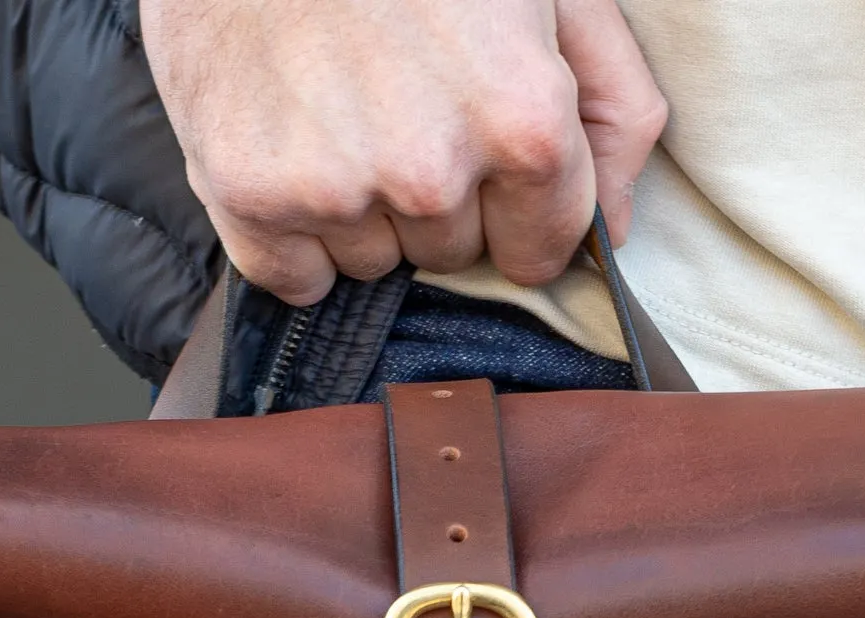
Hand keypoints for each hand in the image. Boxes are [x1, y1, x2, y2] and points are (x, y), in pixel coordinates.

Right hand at [139, 0, 669, 305]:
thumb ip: (611, 105)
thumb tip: (615, 227)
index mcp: (523, 121)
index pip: (539, 251)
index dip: (514, 206)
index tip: (481, 151)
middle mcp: (432, 172)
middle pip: (451, 255)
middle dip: (435, 193)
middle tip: (396, 93)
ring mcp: (335, 188)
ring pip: (373, 263)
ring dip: (361, 207)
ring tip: (339, 101)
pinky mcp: (249, 194)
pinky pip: (294, 278)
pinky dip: (290, 231)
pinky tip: (291, 144)